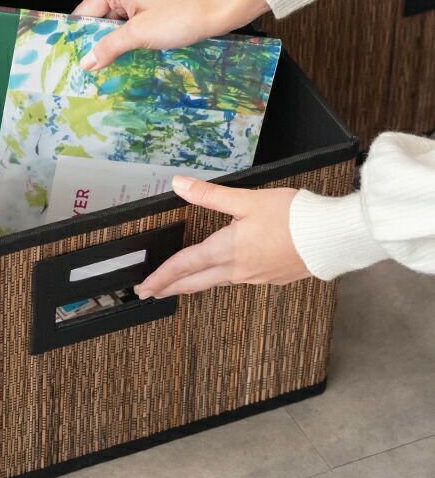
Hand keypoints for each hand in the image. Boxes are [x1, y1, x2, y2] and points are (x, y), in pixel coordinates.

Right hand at [73, 0, 269, 70]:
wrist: (218, 10)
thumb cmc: (183, 14)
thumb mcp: (139, 34)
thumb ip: (109, 47)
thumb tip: (87, 61)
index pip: (85, 11)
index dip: (78, 36)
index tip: (72, 56)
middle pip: (99, 18)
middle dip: (96, 42)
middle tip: (88, 67)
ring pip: (115, 24)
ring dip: (113, 44)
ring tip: (105, 65)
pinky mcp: (151, 6)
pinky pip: (130, 25)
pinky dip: (127, 41)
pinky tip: (125, 57)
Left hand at [135, 177, 309, 297]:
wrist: (333, 237)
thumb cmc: (294, 217)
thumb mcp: (247, 199)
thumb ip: (210, 194)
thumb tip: (179, 185)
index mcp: (227, 250)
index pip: (184, 266)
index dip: (161, 276)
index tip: (144, 286)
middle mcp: (238, 269)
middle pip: (195, 282)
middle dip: (170, 288)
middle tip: (150, 293)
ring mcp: (255, 276)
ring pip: (215, 283)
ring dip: (193, 285)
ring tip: (179, 286)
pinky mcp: (272, 277)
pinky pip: (238, 281)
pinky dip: (220, 280)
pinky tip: (223, 275)